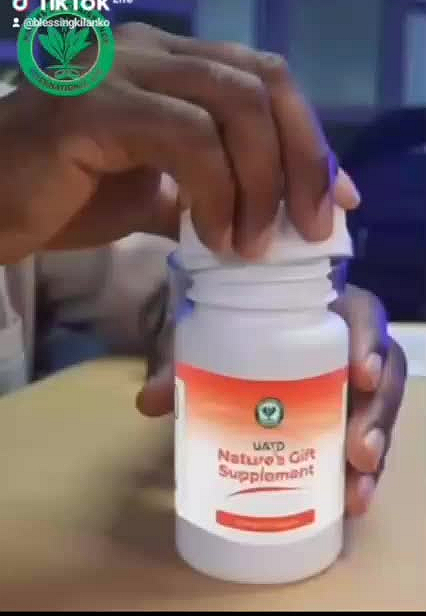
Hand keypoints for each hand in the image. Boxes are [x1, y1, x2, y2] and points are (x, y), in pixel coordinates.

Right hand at [0, 23, 358, 263]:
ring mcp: (123, 68)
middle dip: (301, 162)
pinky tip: (213, 238)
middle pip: (263, 83)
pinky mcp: (98, 104)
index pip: (264, 81)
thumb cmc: (62, 197)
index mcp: (169, 64)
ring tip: (253, 246)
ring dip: (261, 183)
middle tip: (308, 229)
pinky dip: (216, 193)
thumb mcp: (152, 194)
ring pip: (234, 105)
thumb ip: (205, 195)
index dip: (309, 139)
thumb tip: (264, 222)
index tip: (335, 199)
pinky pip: (188, 139)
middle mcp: (152, 49)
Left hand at [138, 284, 406, 515]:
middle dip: (377, 414)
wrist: (212, 348)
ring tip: (354, 490)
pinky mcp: (336, 421)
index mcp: (318, 311)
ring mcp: (343, 387)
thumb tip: (148, 401)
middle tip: (357, 451)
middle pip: (382, 374)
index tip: (360, 374)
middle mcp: (341, 347)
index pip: (361, 314)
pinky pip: (361, 445)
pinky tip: (349, 502)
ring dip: (373, 451)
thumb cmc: (214, 331)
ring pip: (377, 414)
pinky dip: (357, 475)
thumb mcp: (194, 337)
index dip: (369, 341)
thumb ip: (174, 360)